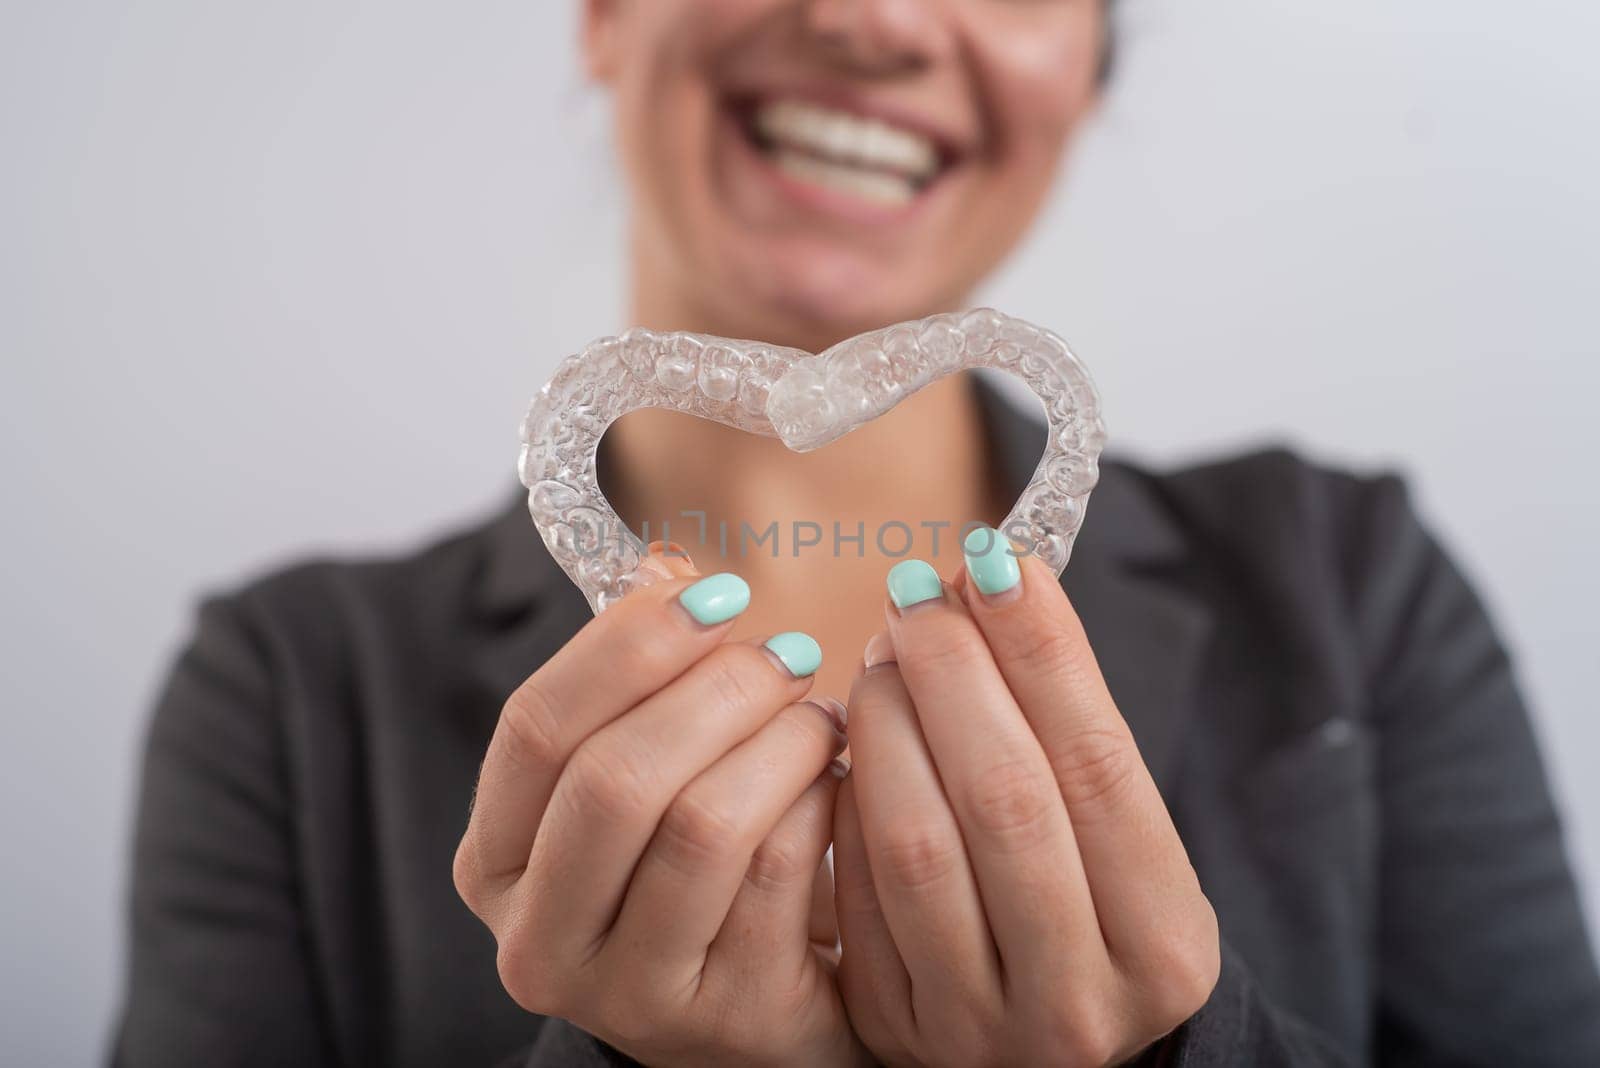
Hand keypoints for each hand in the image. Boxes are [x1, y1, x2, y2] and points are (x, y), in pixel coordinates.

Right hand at [454, 550, 868, 1067]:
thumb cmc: (695, 869)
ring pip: (704, 825)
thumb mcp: (644, 775)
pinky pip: (781, 873)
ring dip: (780, 742)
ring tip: (818, 716)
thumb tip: (668, 571)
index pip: (535, 728)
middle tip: (788, 652)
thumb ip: (639, 680)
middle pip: (616, 778)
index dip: (627, 646)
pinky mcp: (728, 1016)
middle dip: (718, 692)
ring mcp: (630, 993)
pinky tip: (838, 783)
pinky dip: (820, 803)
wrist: (760, 1006)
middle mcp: (540, 940)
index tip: (714, 597)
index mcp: (497, 862)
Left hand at [833, 536, 1219, 1066]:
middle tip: (918, 595)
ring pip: (917, 844)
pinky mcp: (896, 1025)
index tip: (997, 559)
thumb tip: (985, 578)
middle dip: (953, 673)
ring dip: (889, 723)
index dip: (1043, 653)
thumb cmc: (1088, 906)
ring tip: (883, 657)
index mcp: (1164, 945)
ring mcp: (980, 1027)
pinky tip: (856, 741)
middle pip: (1005, 799)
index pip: (1101, 767)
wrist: (1048, 1050)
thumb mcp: (1114, 836)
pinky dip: (850, 796)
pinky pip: (854, 889)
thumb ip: (1064, 726)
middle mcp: (1079, 999)